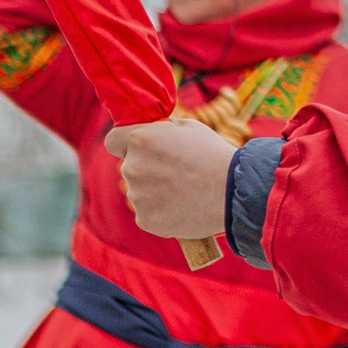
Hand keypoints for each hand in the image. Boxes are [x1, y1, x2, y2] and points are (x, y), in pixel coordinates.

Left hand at [105, 117, 237, 238]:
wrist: (234, 191)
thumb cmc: (214, 154)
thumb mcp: (190, 127)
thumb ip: (163, 130)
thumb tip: (154, 131)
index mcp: (141, 139)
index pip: (114, 140)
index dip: (125, 144)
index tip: (139, 149)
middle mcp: (132, 167)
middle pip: (130, 167)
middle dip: (148, 169)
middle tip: (177, 172)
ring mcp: (137, 196)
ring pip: (140, 192)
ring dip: (155, 191)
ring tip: (184, 191)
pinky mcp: (145, 220)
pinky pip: (147, 213)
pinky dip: (161, 212)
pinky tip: (183, 207)